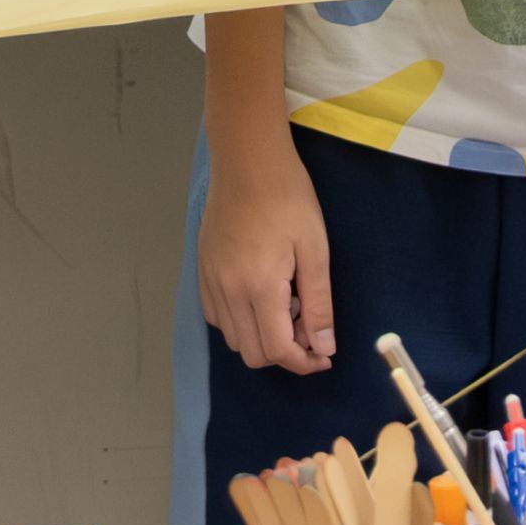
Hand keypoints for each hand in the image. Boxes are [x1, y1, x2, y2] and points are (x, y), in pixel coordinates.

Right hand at [202, 134, 336, 372]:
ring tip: (286, 305)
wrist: (247, 161)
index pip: (277, 351)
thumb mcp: (315, 249)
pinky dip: (241, 322)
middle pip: (252, 353)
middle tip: (308, 325)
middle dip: (285, 353)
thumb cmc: (288, 198)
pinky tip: (260, 296)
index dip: (303, 363)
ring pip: (233, 338)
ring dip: (262, 337)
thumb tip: (323, 347)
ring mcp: (210, 282)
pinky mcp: (202, 271)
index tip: (324, 355)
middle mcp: (228, 292)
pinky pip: (218, 317)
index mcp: (259, 287)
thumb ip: (318, 304)